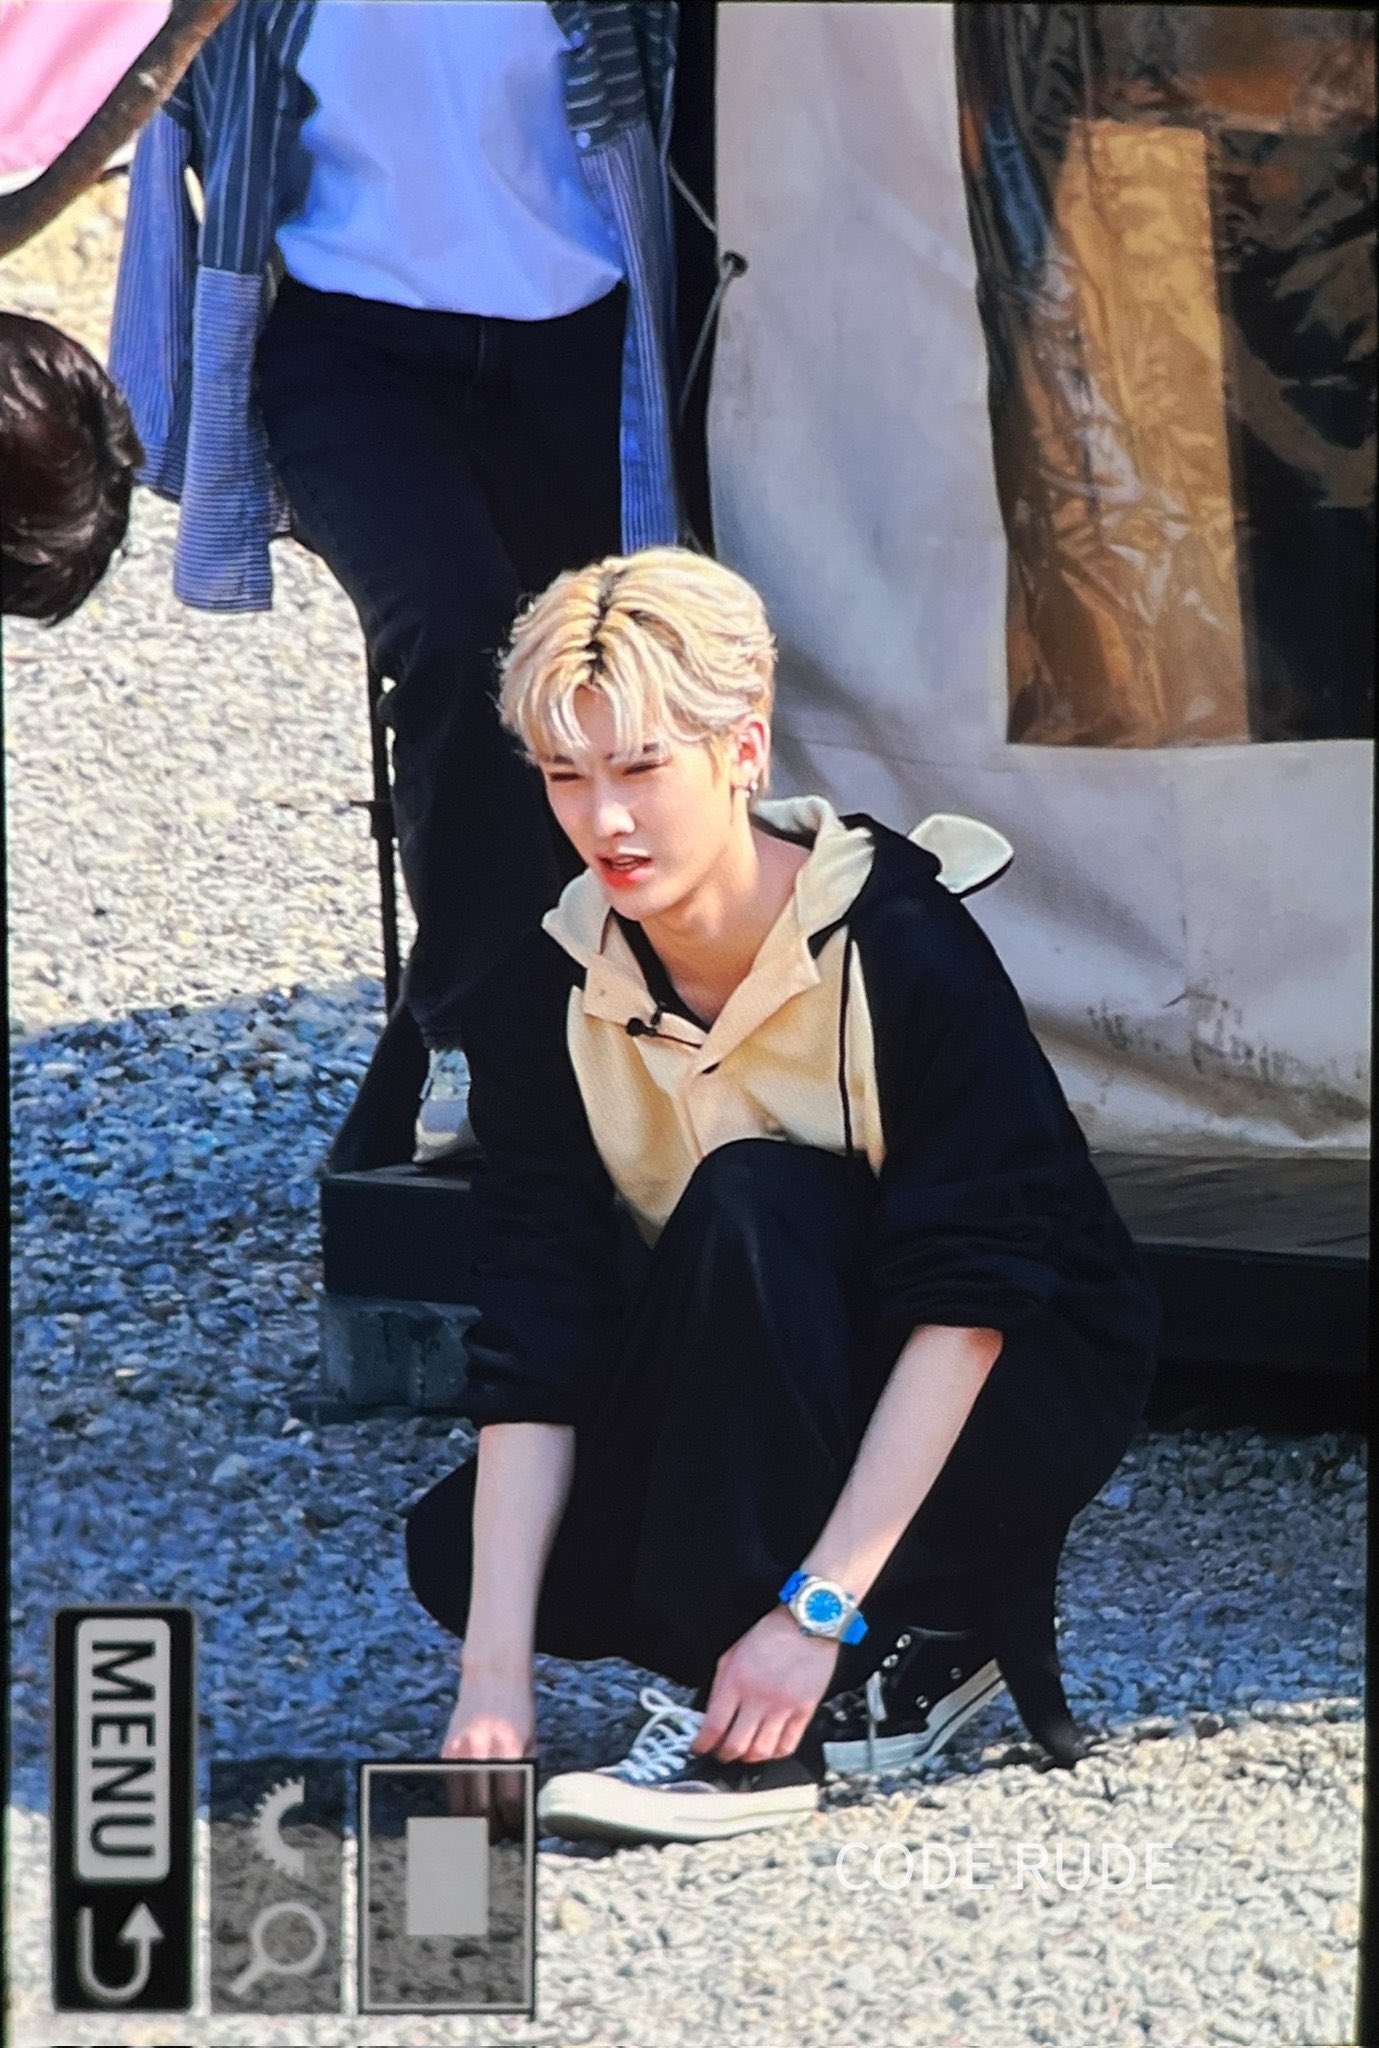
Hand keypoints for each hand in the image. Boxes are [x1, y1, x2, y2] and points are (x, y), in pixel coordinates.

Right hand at [440, 1664, 535, 1837]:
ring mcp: (457, 1753)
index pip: (509, 1799)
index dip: (515, 1821)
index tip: (518, 1831)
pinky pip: (451, 1793)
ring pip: (460, 1807)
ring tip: (485, 1832)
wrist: (491, 1678)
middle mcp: (478, 1750)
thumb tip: (524, 1816)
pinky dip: (460, 1809)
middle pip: (481, 1809)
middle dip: (492, 1830)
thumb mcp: (530, 1740)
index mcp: (507, 1746)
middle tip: (500, 1839)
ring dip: (473, 1825)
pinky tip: (470, 1815)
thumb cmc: (517, 1712)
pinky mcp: (444, 1755)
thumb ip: (526, 1775)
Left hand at [691, 1606, 838, 1763]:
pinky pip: (788, 1745)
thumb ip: (721, 1685)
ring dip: (748, 1758)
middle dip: (723, 1755)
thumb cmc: (770, 1634)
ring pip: (761, 1752)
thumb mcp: (733, 1653)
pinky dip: (775, 1754)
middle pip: (736, 1745)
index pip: (714, 1726)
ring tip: (744, 1753)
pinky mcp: (804, 1711)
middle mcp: (758, 1698)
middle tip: (720, 1753)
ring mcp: (782, 1707)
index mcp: (736, 1681)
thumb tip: (711, 1715)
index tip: (699, 1748)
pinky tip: (769, 1748)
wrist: (807, 1623)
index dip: (702, 1744)